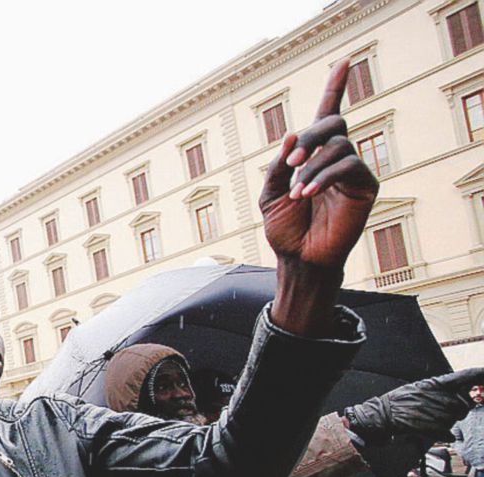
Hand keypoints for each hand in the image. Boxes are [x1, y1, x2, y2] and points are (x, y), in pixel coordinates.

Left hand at [260, 60, 378, 335]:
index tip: (344, 61)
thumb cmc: (285, 227)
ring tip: (296, 193)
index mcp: (313, 153)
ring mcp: (352, 170)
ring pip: (338, 146)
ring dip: (312, 166)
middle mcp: (336, 156)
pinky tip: (307, 193)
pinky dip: (324, 176)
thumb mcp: (270, 192)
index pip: (327, 113)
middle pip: (332, 123)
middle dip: (309, 137)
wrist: (297, 257)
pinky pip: (348, 166)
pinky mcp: (365, 186)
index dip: (336, 87)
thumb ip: (278, 164)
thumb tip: (292, 134)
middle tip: (291, 162)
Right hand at [344, 367, 483, 446]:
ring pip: (457, 419)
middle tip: (438, 408)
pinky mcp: (438, 429)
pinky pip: (450, 434)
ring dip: (447, 420)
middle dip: (457, 408)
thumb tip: (461, 389)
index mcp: (441, 384)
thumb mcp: (422, 386)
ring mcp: (443, 414)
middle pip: (466, 405)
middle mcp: (446, 398)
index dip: (483, 375)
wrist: (384, 413)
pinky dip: (442, 433)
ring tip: (429, 416)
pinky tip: (429, 427)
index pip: (470, 376)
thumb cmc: (400, 399)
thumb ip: (443, 387)